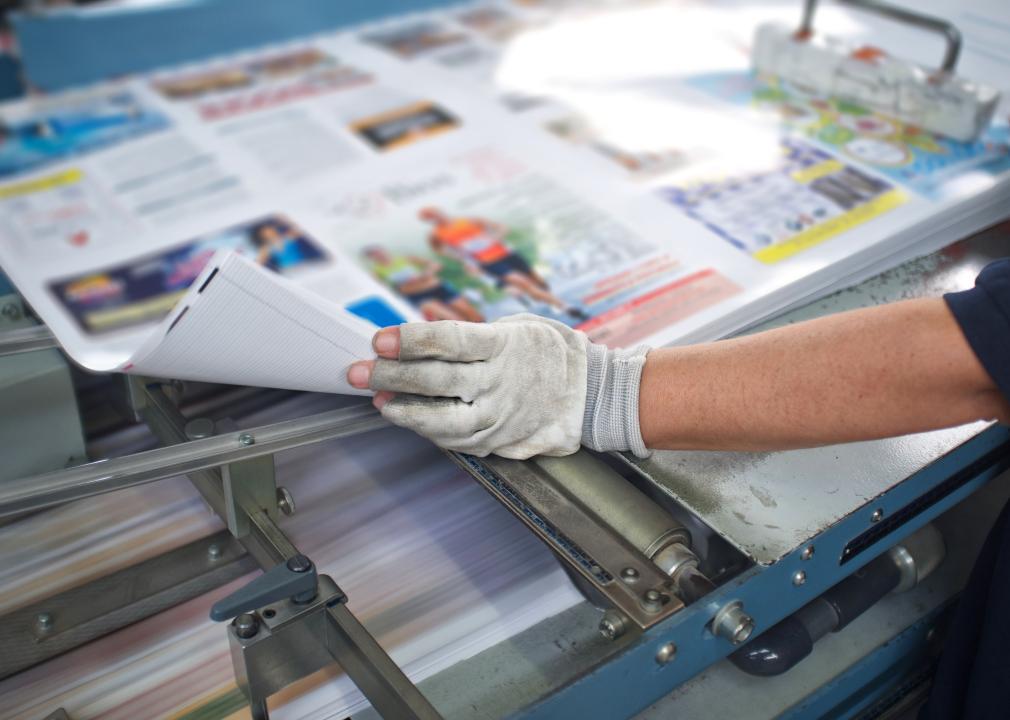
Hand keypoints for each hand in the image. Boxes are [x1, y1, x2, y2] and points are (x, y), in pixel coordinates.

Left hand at [347, 314, 651, 459]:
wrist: (594, 395)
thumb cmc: (550, 352)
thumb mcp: (518, 327)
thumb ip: (474, 336)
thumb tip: (422, 341)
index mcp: (505, 345)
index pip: (449, 341)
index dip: (410, 340)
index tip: (379, 339)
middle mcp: (501, 381)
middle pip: (437, 379)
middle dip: (391, 374)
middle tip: (358, 370)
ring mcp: (501, 414)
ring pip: (443, 419)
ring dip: (404, 410)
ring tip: (378, 400)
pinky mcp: (500, 439)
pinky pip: (457, 440)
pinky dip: (427, 431)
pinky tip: (407, 419)